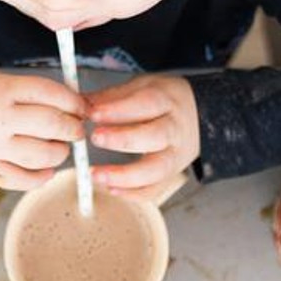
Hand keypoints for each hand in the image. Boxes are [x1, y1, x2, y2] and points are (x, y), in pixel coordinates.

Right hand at [0, 69, 84, 189]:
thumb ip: (30, 93)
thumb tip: (70, 107)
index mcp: (4, 91)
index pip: (54, 96)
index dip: (75, 103)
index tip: (82, 109)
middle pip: (54, 127)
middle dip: (73, 130)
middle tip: (76, 130)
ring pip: (43, 157)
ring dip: (59, 154)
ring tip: (58, 148)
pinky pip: (22, 180)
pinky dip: (41, 177)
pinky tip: (46, 170)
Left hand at [85, 74, 199, 197]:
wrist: (198, 116)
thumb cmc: (165, 101)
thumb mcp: (143, 87)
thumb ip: (113, 97)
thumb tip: (82, 104)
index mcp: (167, 102)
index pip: (145, 104)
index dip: (118, 110)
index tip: (93, 113)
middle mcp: (174, 130)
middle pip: (154, 137)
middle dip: (123, 139)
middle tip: (96, 138)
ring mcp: (175, 155)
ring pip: (156, 170)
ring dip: (125, 176)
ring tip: (98, 175)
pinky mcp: (171, 174)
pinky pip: (155, 189)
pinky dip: (133, 194)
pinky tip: (112, 189)